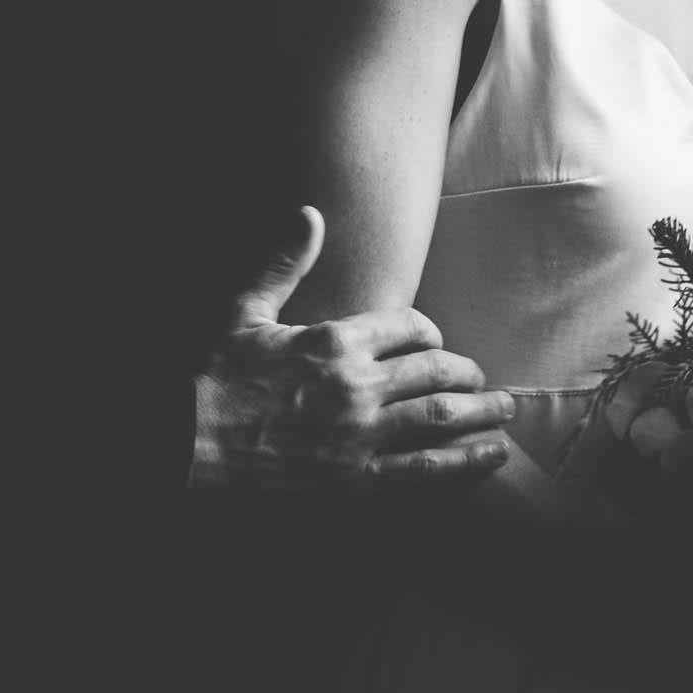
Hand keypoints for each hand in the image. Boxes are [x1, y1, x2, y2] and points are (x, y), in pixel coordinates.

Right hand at [189, 207, 513, 495]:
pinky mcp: (357, 481)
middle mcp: (356, 383)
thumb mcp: (243, 311)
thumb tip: (310, 211)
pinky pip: (427, 470)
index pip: (410, 326)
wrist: (188, 446)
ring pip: (443, 416)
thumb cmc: (214, 378)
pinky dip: (466, 463)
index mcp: (334, 338)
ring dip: (483, 413)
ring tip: (505, 413)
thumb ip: (284, 261)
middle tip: (482, 380)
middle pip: (437, 369)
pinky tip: (491, 457)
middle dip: (467, 372)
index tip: (436, 343)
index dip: (432, 334)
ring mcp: (360, 434)